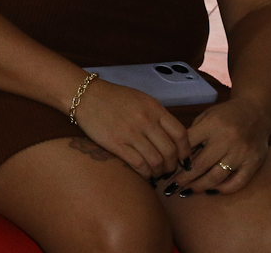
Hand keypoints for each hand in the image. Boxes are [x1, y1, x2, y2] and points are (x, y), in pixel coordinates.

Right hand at [73, 78, 193, 179]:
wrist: (85, 95)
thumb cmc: (114, 98)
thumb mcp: (141, 100)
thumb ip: (158, 117)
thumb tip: (174, 139)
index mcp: (154, 108)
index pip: (180, 134)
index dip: (185, 151)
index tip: (183, 159)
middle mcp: (145, 120)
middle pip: (170, 151)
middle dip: (173, 165)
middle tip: (169, 169)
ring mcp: (130, 132)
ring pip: (156, 161)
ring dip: (160, 171)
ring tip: (157, 173)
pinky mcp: (116, 143)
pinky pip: (138, 164)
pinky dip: (146, 173)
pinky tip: (145, 174)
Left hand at [170, 96, 270, 196]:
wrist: (256, 112)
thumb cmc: (224, 115)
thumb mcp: (205, 117)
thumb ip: (192, 134)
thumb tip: (175, 157)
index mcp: (211, 125)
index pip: (187, 145)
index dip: (175, 158)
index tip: (165, 167)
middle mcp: (227, 140)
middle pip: (200, 165)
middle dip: (183, 178)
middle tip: (170, 187)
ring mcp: (242, 153)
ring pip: (217, 177)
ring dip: (199, 187)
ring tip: (186, 192)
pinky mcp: (254, 163)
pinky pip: (238, 182)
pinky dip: (223, 189)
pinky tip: (210, 191)